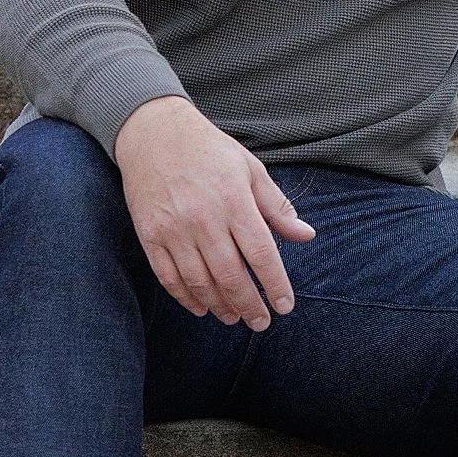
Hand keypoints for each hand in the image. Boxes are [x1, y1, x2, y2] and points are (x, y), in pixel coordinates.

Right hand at [113, 96, 315, 329]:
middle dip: (249, 305)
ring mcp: (174, 229)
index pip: (261, 254)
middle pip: (230, 276)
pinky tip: (201, 307)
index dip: (274, 285)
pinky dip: (185, 297)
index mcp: (234, 201)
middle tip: (261, 323)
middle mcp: (204, 219)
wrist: (153, 133)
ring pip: (199, 281)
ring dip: (219, 305)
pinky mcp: (150, 235)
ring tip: (234, 317)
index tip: (284, 307)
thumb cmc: (210, 151)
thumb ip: (277, 207)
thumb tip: (307, 235)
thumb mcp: (251, 170)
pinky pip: (168, 276)